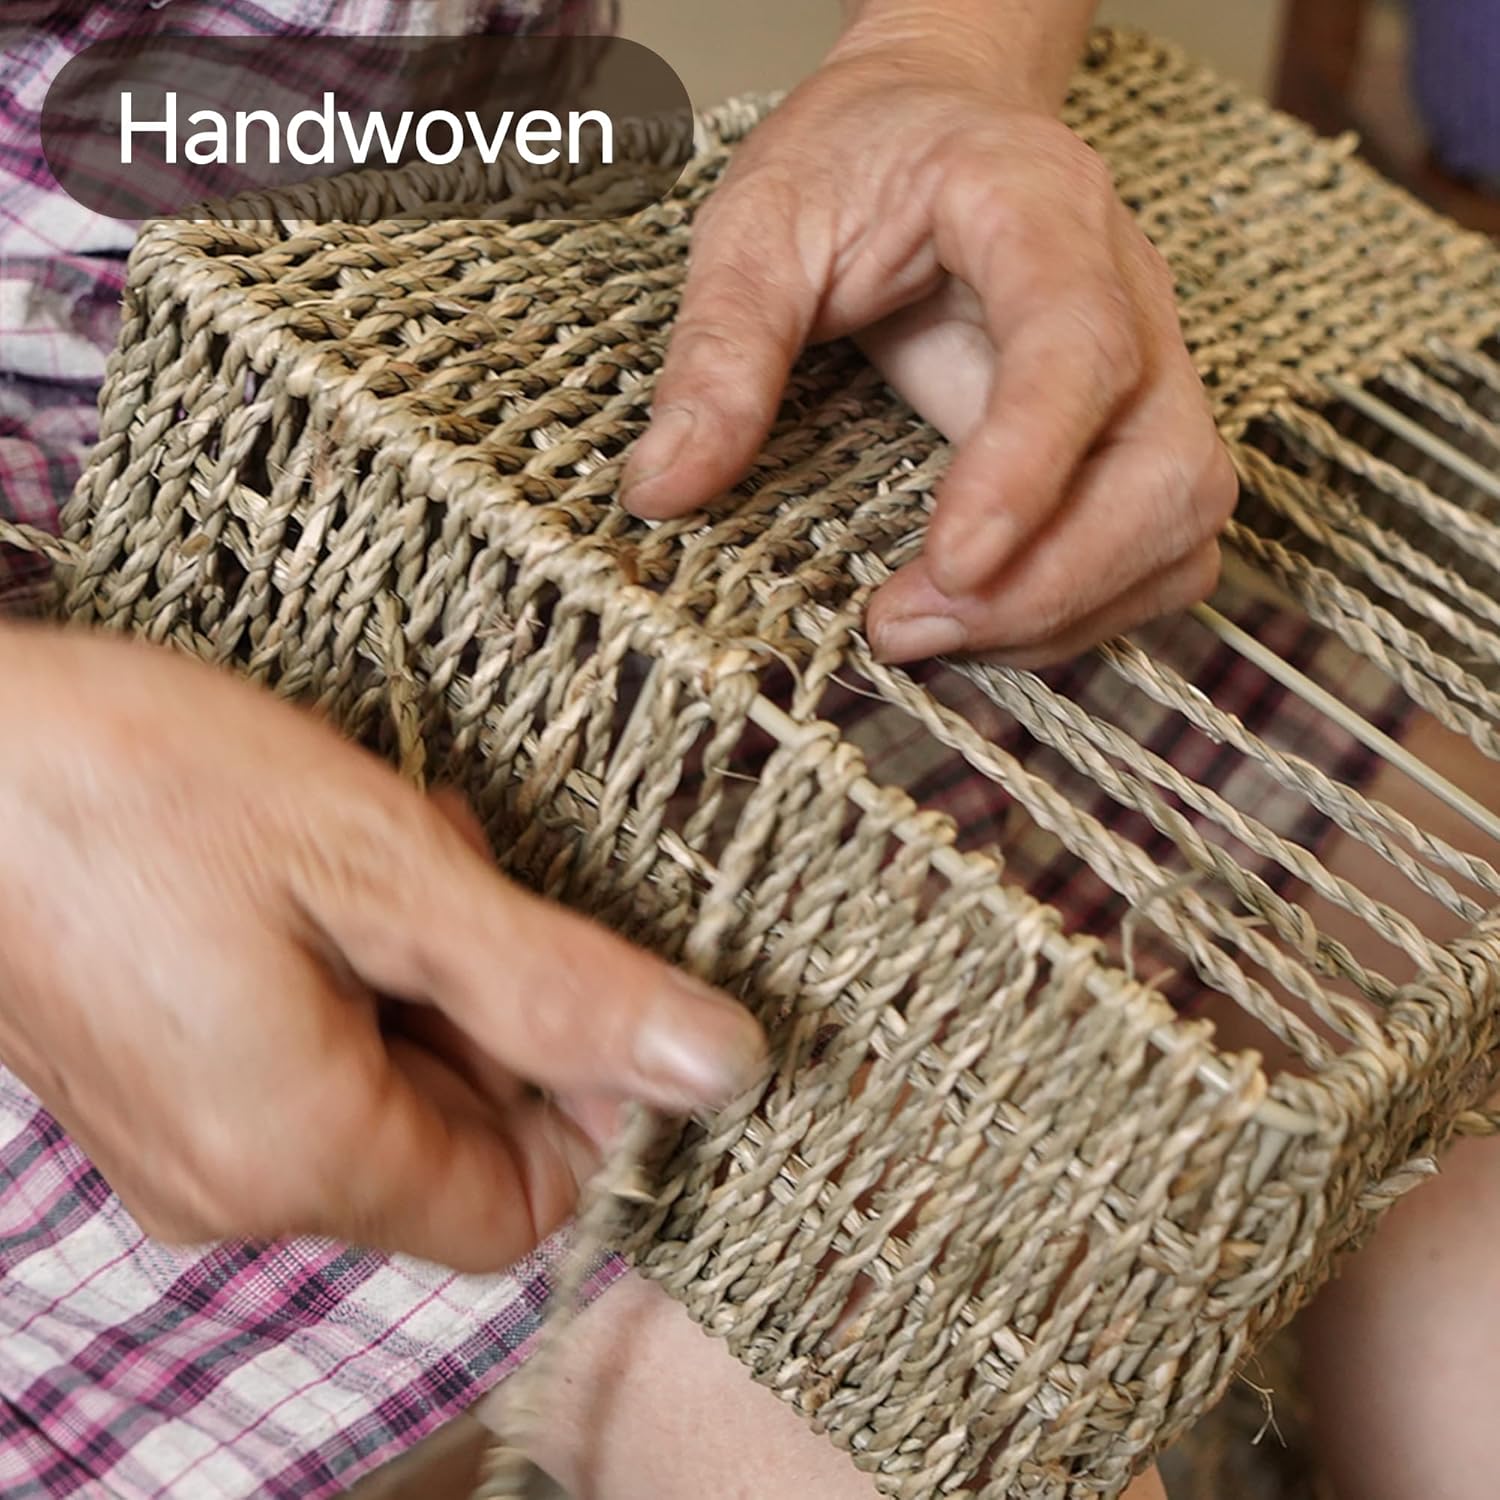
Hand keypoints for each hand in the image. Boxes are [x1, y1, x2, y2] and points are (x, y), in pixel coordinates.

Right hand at [0, 625, 763, 1271]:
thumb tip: (721, 1066)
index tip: (575, 963)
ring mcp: (181, 1136)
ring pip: (385, 1081)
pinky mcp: (153, 1076)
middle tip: (459, 866)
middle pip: (453, 1137)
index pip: (520, 1204)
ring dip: (424, 961)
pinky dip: (352, 961)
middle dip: (493, 1000)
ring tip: (384, 840)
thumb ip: (560, 988)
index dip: (580, 1093)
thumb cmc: (134, 785)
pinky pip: (306, 1050)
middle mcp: (233, 1185)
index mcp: (300, 1158)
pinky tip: (323, 855)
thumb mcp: (386, 871)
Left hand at [620, 36, 1235, 666]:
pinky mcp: (1133, 433)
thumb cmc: (854, 159)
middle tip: (904, 627)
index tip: (950, 564)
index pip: (1078, 347)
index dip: (1027, 468)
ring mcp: (1147, 370)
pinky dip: (1085, 609)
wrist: (932, 119)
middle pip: (1167, 468)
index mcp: (1037, 210)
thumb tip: (664, 489)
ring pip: (1181, 522)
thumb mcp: (757, 227)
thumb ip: (717, 352)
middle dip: (1047, 580)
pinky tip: (984, 618)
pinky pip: (1161, 547)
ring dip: (1068, 609)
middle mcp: (1126, 295)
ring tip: (931, 632)